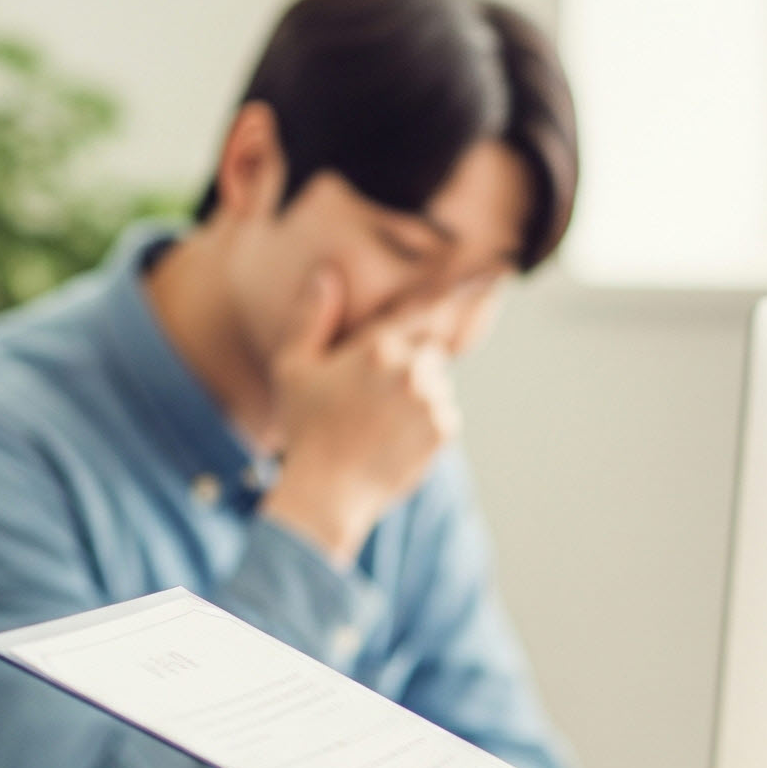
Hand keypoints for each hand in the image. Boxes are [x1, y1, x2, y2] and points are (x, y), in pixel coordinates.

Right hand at [260, 267, 460, 561]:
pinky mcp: (443, 431)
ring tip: (384, 423)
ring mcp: (431, 400)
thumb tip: (326, 275)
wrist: (327, 491)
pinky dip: (429, 425)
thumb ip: (311, 317)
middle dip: (413, 366)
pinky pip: (446, 416)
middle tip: (380, 396)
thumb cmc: (305, 428)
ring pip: (439, 385)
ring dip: (422, 396)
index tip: (473, 282)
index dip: (437, 306)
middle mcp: (410, 368)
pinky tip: (397, 440)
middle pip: (430, 352)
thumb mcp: (293, 367)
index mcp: (377, 346)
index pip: (420, 314)